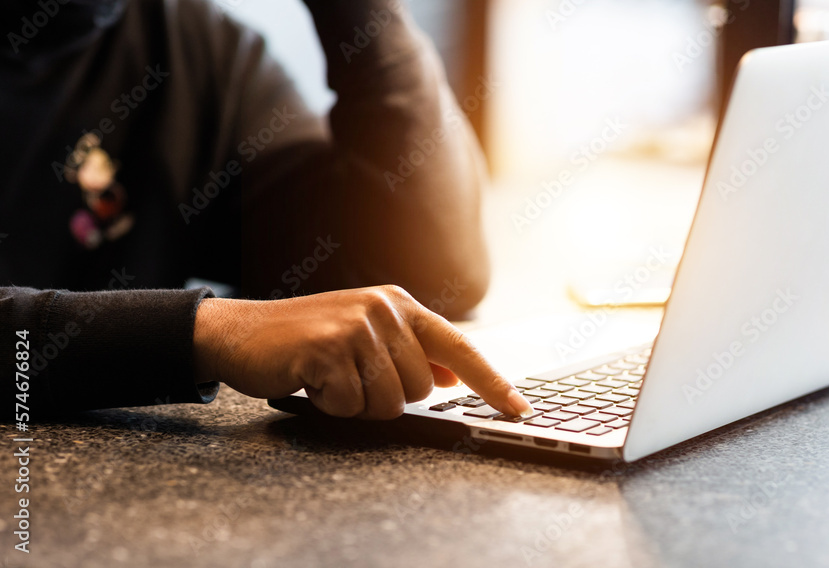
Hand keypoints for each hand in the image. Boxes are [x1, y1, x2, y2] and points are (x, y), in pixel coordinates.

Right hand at [193, 285, 533, 418]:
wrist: (242, 332)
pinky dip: (331, 405)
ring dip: (358, 404)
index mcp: (400, 304)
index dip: (492, 383)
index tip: (520, 410)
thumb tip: (453, 376)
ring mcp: (357, 325)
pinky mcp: (329, 347)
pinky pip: (352, 405)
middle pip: (421, 388)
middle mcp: (385, 308)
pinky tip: (312, 380)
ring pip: (390, 401)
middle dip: (386, 398)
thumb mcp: (366, 338)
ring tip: (331, 378)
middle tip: (351, 378)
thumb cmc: (307, 341)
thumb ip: (412, 353)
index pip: (460, 347)